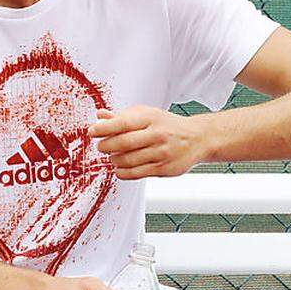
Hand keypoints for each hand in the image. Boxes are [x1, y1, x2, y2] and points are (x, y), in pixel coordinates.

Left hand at [88, 106, 206, 179]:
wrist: (198, 138)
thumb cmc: (167, 125)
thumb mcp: (147, 115)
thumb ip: (122, 116)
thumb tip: (99, 115)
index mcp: (151, 118)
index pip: (122, 123)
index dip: (103, 128)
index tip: (92, 132)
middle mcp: (157, 135)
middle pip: (123, 143)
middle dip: (106, 146)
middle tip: (101, 146)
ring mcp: (161, 153)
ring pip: (127, 160)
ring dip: (114, 159)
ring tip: (113, 156)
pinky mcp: (164, 169)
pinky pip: (135, 174)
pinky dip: (122, 172)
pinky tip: (119, 168)